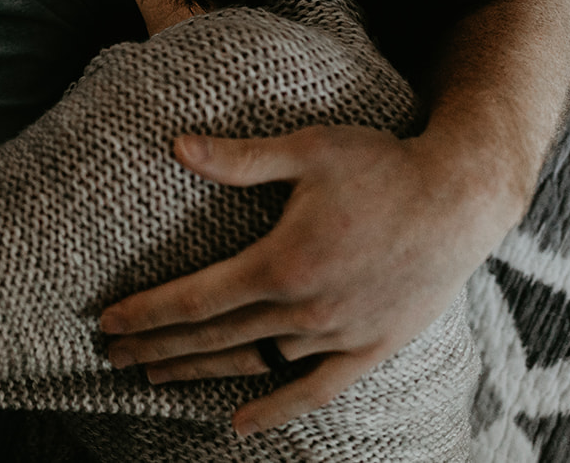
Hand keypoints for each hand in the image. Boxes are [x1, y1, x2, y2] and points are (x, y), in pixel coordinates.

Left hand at [98, 125, 517, 435]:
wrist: (462, 197)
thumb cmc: (382, 164)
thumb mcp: (307, 149)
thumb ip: (239, 158)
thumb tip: (176, 146)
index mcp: (283, 262)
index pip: (197, 299)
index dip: (148, 312)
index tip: (106, 323)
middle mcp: (306, 308)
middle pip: (215, 337)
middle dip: (158, 347)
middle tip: (112, 357)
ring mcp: (340, 333)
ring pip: (255, 363)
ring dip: (201, 372)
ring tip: (155, 377)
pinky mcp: (372, 346)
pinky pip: (317, 390)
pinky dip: (277, 408)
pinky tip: (239, 423)